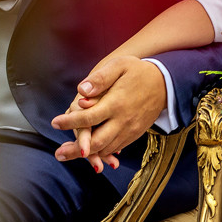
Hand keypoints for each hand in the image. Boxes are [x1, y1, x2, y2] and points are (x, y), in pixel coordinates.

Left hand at [51, 55, 167, 171]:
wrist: (166, 85)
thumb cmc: (138, 72)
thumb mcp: (120, 65)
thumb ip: (100, 78)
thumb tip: (82, 90)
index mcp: (116, 103)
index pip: (89, 117)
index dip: (70, 122)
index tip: (55, 122)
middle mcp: (122, 121)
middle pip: (96, 142)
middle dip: (75, 150)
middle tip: (58, 153)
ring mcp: (129, 130)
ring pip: (105, 149)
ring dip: (86, 155)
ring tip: (67, 155)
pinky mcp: (134, 135)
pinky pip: (115, 148)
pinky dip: (101, 153)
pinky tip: (88, 154)